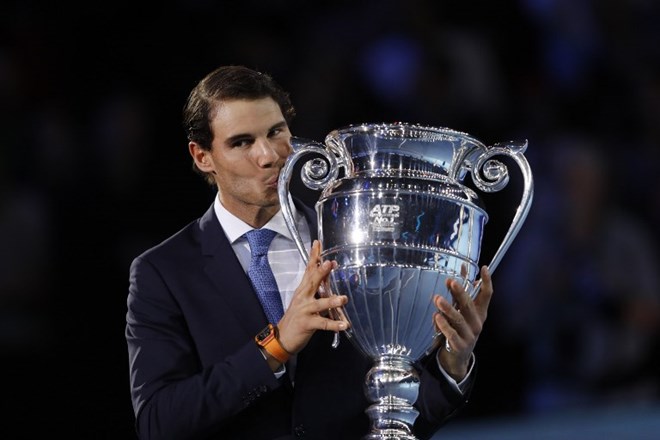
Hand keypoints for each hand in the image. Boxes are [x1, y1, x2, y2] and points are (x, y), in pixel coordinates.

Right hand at [277, 240, 348, 354]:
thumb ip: (315, 288)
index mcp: (302, 290)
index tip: (318, 243)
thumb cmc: (296, 317)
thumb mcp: (304, 299)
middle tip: (330, 263)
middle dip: (321, 272)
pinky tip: (344, 325)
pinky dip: (334, 325)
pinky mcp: (307, 324)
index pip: (308, 269)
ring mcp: (304, 310)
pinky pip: (323, 323)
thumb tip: (327, 274)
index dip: (313, 256)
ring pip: (319, 303)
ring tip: (343, 298)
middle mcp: (303, 298)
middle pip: (312, 282)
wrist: (282, 337)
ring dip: (332, 301)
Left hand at [433, 265, 492, 380]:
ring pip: (459, 319)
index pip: (487, 295)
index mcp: (480, 312)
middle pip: (469, 305)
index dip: (487, 281)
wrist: (458, 356)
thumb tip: (458, 275)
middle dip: (460, 293)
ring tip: (438, 299)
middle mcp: (477, 323)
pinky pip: (451, 334)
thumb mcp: (462, 311)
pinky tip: (436, 317)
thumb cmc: (460, 328)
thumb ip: (459, 295)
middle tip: (452, 282)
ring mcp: (469, 335)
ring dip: (448, 308)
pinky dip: (443, 325)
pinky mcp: (459, 345)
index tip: (484, 268)